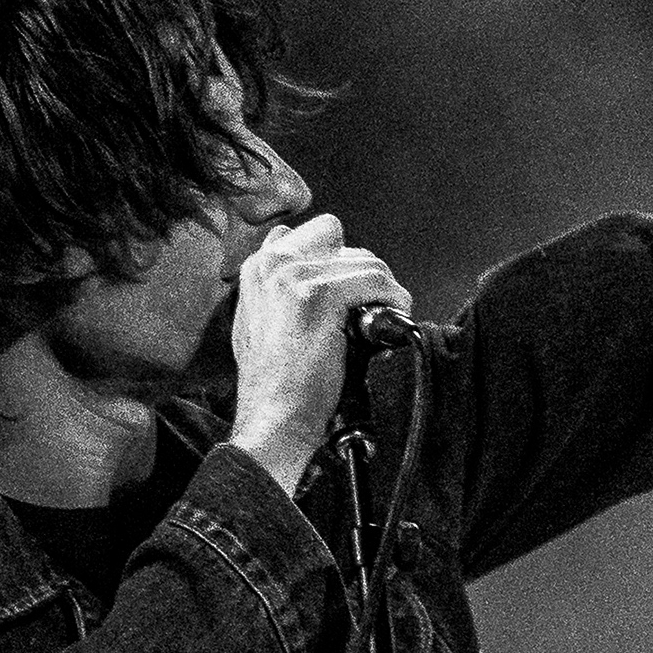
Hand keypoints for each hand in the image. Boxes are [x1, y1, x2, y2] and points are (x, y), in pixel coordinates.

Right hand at [228, 214, 411, 493]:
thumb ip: (280, 289)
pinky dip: (393, 298)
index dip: (340, 261)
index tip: (354, 292)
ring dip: (383, 287)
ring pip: (364, 260)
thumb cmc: (274, 384)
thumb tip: (314, 266)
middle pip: (340, 238)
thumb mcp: (262, 324)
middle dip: (361, 269)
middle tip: (372, 304)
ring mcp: (293, 277)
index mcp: (258, 267)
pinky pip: (375, 280)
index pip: (314, 233)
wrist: (273, 418)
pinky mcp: (318, 295)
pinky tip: (394, 318)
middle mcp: (272, 264)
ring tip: (386, 315)